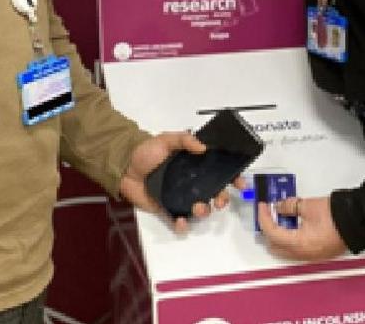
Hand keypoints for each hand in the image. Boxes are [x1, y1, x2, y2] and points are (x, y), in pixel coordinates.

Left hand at [118, 132, 239, 233]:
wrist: (124, 165)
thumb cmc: (146, 151)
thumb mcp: (166, 139)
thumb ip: (185, 140)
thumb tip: (204, 147)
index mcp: (195, 166)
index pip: (219, 172)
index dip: (232, 178)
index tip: (240, 183)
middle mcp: (191, 182)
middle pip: (214, 193)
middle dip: (222, 199)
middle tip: (220, 200)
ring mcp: (180, 197)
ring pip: (200, 208)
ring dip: (204, 211)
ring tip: (199, 208)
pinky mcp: (167, 209)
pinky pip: (178, 220)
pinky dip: (182, 225)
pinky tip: (181, 222)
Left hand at [257, 195, 346, 260]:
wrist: (359, 222)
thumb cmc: (337, 216)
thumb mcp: (308, 206)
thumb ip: (289, 206)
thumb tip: (279, 206)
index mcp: (298, 244)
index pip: (272, 232)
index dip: (264, 217)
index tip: (263, 206)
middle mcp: (303, 254)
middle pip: (275, 246)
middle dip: (268, 229)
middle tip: (268, 213)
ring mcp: (311, 257)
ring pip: (285, 250)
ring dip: (279, 235)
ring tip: (281, 218)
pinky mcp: (318, 254)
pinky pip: (296, 250)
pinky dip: (290, 239)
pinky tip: (293, 226)